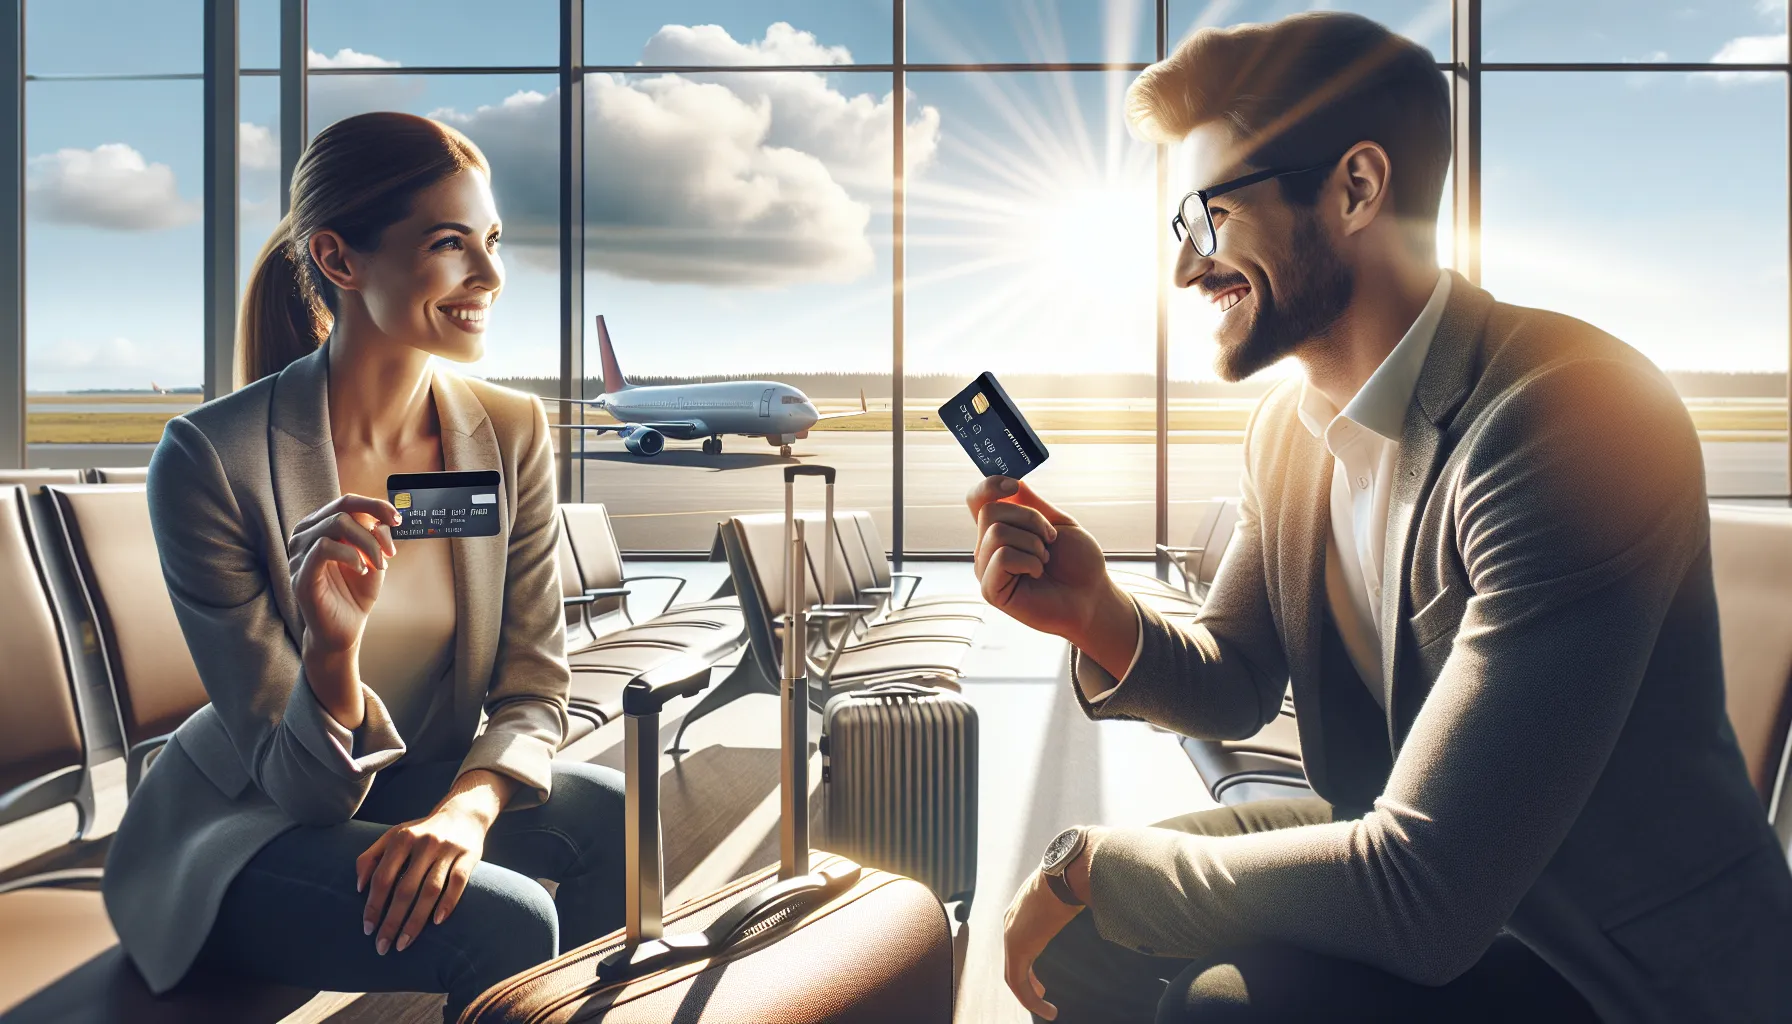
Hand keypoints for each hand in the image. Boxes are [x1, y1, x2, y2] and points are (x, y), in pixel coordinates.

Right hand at [288, 493, 399, 653]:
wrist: (345, 629)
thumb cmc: (356, 592)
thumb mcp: (373, 557)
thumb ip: (376, 535)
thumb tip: (382, 519)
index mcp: (320, 527)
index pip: (346, 502)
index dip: (375, 505)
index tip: (398, 520)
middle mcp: (304, 535)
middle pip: (341, 509)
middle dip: (373, 527)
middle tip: (390, 553)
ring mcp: (299, 554)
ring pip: (335, 524)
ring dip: (366, 543)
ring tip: (379, 565)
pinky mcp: (300, 574)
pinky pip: (324, 547)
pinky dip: (351, 554)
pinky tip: (363, 570)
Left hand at [355, 799, 490, 955]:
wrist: (465, 812)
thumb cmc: (423, 831)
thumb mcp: (394, 835)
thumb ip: (371, 857)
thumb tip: (359, 887)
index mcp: (402, 837)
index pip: (383, 877)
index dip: (373, 905)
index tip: (368, 929)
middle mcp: (425, 843)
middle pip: (405, 889)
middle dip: (391, 921)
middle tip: (382, 947)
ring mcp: (448, 849)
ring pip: (430, 890)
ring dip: (416, 921)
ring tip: (403, 943)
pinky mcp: (469, 855)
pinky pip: (458, 882)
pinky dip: (448, 902)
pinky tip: (437, 922)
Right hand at [967, 477, 1134, 662]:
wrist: (1091, 596)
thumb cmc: (1077, 563)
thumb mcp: (1058, 523)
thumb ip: (1033, 504)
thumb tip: (1013, 481)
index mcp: (1000, 530)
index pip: (977, 500)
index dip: (989, 486)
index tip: (1013, 485)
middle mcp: (987, 549)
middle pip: (989, 510)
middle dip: (1030, 519)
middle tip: (1049, 540)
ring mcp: (986, 570)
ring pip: (997, 533)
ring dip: (1033, 543)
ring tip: (1044, 560)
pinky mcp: (990, 590)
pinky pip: (1002, 557)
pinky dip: (1029, 561)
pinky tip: (1038, 575)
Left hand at [1002, 868, 1084, 1019]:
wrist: (1069, 869)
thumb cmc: (1074, 875)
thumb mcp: (1069, 888)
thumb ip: (1072, 898)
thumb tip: (1095, 893)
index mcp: (1021, 907)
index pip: (1018, 941)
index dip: (1027, 962)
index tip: (1040, 977)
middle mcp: (1011, 922)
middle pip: (1013, 960)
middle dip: (1026, 981)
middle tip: (1041, 992)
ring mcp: (1012, 935)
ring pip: (1014, 977)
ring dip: (1030, 996)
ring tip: (1047, 1009)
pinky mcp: (1018, 948)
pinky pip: (1019, 982)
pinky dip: (1032, 999)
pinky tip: (1048, 1009)